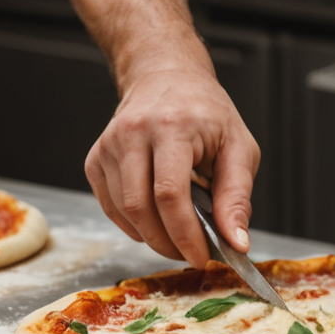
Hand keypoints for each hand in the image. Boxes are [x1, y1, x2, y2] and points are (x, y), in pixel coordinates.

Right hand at [84, 55, 259, 267]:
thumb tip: (237, 242)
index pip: (169, 193)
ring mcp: (109, 145)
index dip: (185, 234)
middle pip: (140, 207)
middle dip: (167, 242)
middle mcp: (133, 132)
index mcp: (173, 125)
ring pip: (123, 211)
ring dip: (151, 237)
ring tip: (178, 235)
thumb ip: (237, 196)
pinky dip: (133, 225)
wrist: (166, 77)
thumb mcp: (238, 146)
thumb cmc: (206, 112)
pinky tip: (155, 219)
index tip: (202, 257)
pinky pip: (110, 207)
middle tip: (190, 252)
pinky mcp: (96, 158)